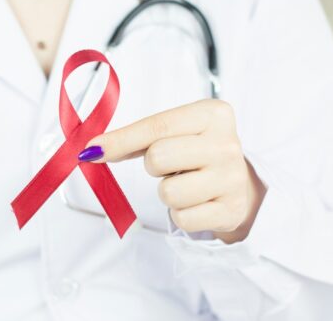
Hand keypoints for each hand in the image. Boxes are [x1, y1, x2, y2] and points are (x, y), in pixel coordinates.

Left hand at [78, 99, 265, 242]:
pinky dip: (180, 214)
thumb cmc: (197, 152)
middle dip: (153, 166)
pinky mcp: (230, 211)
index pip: (157, 127)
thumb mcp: (177, 132)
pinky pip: (181, 218)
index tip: (91, 150)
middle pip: (158, 157)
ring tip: (186, 183)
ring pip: (168, 192)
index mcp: (213, 114)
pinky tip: (196, 202)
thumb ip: (136, 137)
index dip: (120, 140)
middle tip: (170, 165)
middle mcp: (226, 144)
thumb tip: (92, 150)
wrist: (240, 183)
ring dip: (167, 192)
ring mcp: (232, 179)